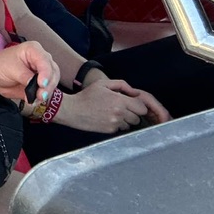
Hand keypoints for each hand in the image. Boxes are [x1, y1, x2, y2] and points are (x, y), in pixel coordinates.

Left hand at [0, 40, 58, 102]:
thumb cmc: (0, 65)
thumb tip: (37, 87)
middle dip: (49, 85)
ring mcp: (43, 71)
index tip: (42, 84)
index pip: (45, 62)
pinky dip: (42, 97)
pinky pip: (46, 90)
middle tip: (40, 96)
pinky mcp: (41, 82)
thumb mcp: (11, 69)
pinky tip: (34, 100)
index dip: (46, 74)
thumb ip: (25, 77)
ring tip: (36, 99)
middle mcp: (42, 59)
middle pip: (53, 72)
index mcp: (34, 50)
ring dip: (47, 92)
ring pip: (53, 82)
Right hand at [55, 78, 171, 132]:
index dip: (138, 106)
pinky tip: (107, 119)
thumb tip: (135, 93)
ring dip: (126, 121)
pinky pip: (121, 129)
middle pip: (138, 118)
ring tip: (113, 114)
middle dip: (133, 114)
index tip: (131, 104)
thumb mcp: (102, 84)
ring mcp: (115, 123)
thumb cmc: (87, 95)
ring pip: (130, 125)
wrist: (72, 110)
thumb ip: (122, 85)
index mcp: (119, 100)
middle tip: (122, 109)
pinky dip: (117, 125)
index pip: (142, 108)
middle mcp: (119, 113)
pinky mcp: (110, 130)